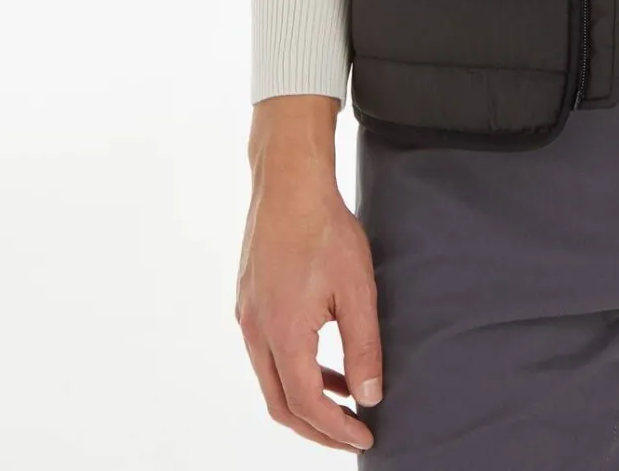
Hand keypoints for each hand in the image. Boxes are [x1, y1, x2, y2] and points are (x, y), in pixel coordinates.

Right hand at [236, 134, 382, 451]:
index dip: (336, 429)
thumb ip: (364, 347)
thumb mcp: (357, 289)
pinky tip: (324, 360)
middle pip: (281, 404)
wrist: (289, 182)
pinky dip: (295, 369)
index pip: (306, 403)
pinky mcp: (248, 301)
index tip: (365, 436)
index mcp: (282, 333)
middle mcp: (256, 331)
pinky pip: (267, 353)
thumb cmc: (325, 229)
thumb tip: (370, 396)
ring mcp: (247, 316)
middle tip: (351, 433)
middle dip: (317, 427)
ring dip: (306, 397)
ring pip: (272, 380)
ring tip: (346, 398)